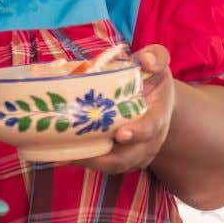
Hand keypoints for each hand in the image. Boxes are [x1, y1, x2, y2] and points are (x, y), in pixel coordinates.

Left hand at [78, 45, 175, 175]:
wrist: (157, 99)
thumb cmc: (153, 78)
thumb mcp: (158, 62)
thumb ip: (156, 57)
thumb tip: (145, 60)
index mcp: (158, 116)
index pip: (150, 129)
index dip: (137, 133)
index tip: (120, 134)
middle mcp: (149, 140)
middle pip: (130, 157)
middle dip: (106, 159)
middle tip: (80, 154)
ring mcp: (137, 152)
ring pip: (115, 165)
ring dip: (91, 163)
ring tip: (65, 157)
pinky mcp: (122, 157)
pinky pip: (106, 166)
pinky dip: (87, 163)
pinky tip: (66, 155)